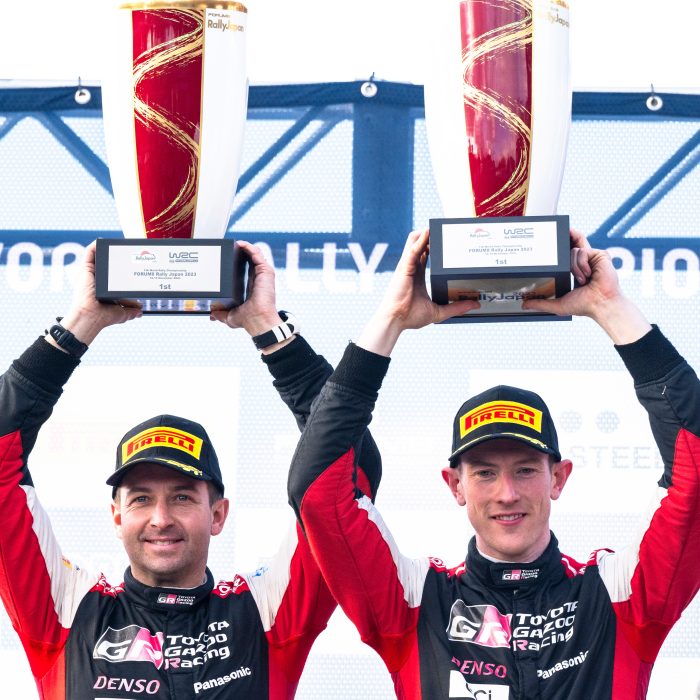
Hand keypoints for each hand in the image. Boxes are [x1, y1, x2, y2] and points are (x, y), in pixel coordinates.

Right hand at [49, 241, 141, 348]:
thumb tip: (140, 311)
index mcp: (104, 288)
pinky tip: (103, 241)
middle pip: (106, 263)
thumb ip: (131, 311)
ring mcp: (90, 274)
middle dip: (116, 257)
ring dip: (106, 249)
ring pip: (97, 256)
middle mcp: (96, 280)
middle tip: (129, 252)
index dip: (121, 268)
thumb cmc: (104, 317)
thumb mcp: (122, 313)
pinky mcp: (85, 269)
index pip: (113, 275)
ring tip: (118, 244)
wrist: (92, 315)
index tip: (132, 263)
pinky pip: (89, 253)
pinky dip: (95, 245)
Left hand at [210, 241, 291, 350]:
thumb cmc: (249, 320)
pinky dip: (250, 248)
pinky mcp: (265, 272)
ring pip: (256, 254)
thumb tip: (212, 315)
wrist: (257, 320)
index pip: (247, 269)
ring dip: (247, 247)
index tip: (229, 256)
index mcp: (252, 287)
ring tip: (236, 243)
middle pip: (251, 259)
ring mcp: (263, 275)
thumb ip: (221, 314)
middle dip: (242, 251)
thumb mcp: (230, 316)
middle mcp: (258, 279)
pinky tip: (242, 244)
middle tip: (231, 247)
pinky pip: (258, 255)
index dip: (239, 260)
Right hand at [358, 230, 478, 355]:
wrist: (396, 320)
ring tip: (438, 226)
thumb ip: (456, 307)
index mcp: (417, 277)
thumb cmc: (411, 317)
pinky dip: (421, 239)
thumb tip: (475, 304)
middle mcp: (412, 268)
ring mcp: (407, 266)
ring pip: (415, 242)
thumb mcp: (438, 311)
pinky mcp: (405, 267)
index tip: (446, 241)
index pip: (425, 256)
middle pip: (420, 245)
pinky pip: (413, 249)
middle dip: (431, 237)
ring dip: (425, 233)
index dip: (433, 247)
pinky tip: (429, 232)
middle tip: (446, 231)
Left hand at [522, 230, 650, 343]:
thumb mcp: (557, 304)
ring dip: (574, 267)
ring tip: (583, 280)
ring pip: (573, 251)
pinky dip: (581, 264)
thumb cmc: (584, 305)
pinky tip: (588, 275)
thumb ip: (541, 304)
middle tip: (562, 229)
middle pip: (573, 242)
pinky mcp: (599, 254)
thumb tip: (525, 305)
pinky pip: (582, 251)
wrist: (601, 303)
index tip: (552, 238)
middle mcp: (584, 262)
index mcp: (576, 271)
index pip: (566, 254)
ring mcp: (592, 258)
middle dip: (567, 235)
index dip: (561, 245)